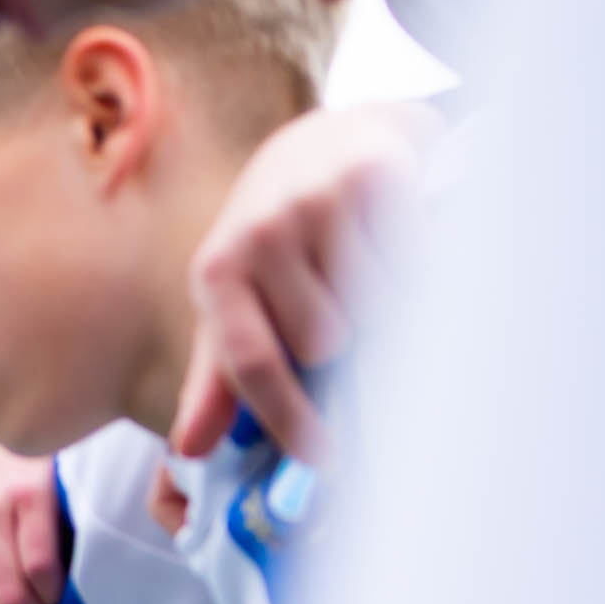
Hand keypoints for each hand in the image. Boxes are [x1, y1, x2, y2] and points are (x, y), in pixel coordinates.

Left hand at [169, 98, 435, 462]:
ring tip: (367, 269)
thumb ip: (215, 380)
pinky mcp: (372, 173)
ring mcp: (314, 199)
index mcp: (216, 273)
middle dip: (345, 344)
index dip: (288, 416)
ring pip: (375, 302)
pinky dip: (414, 261)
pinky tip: (395, 239)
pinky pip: (411, 255)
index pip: (251, 362)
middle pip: (326, 341)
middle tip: (345, 309)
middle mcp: (258, 233)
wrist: (319, 146)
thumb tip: (191, 449)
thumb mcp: (231, 304)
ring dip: (384, 303)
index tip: (323, 458)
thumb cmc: (273, 242)